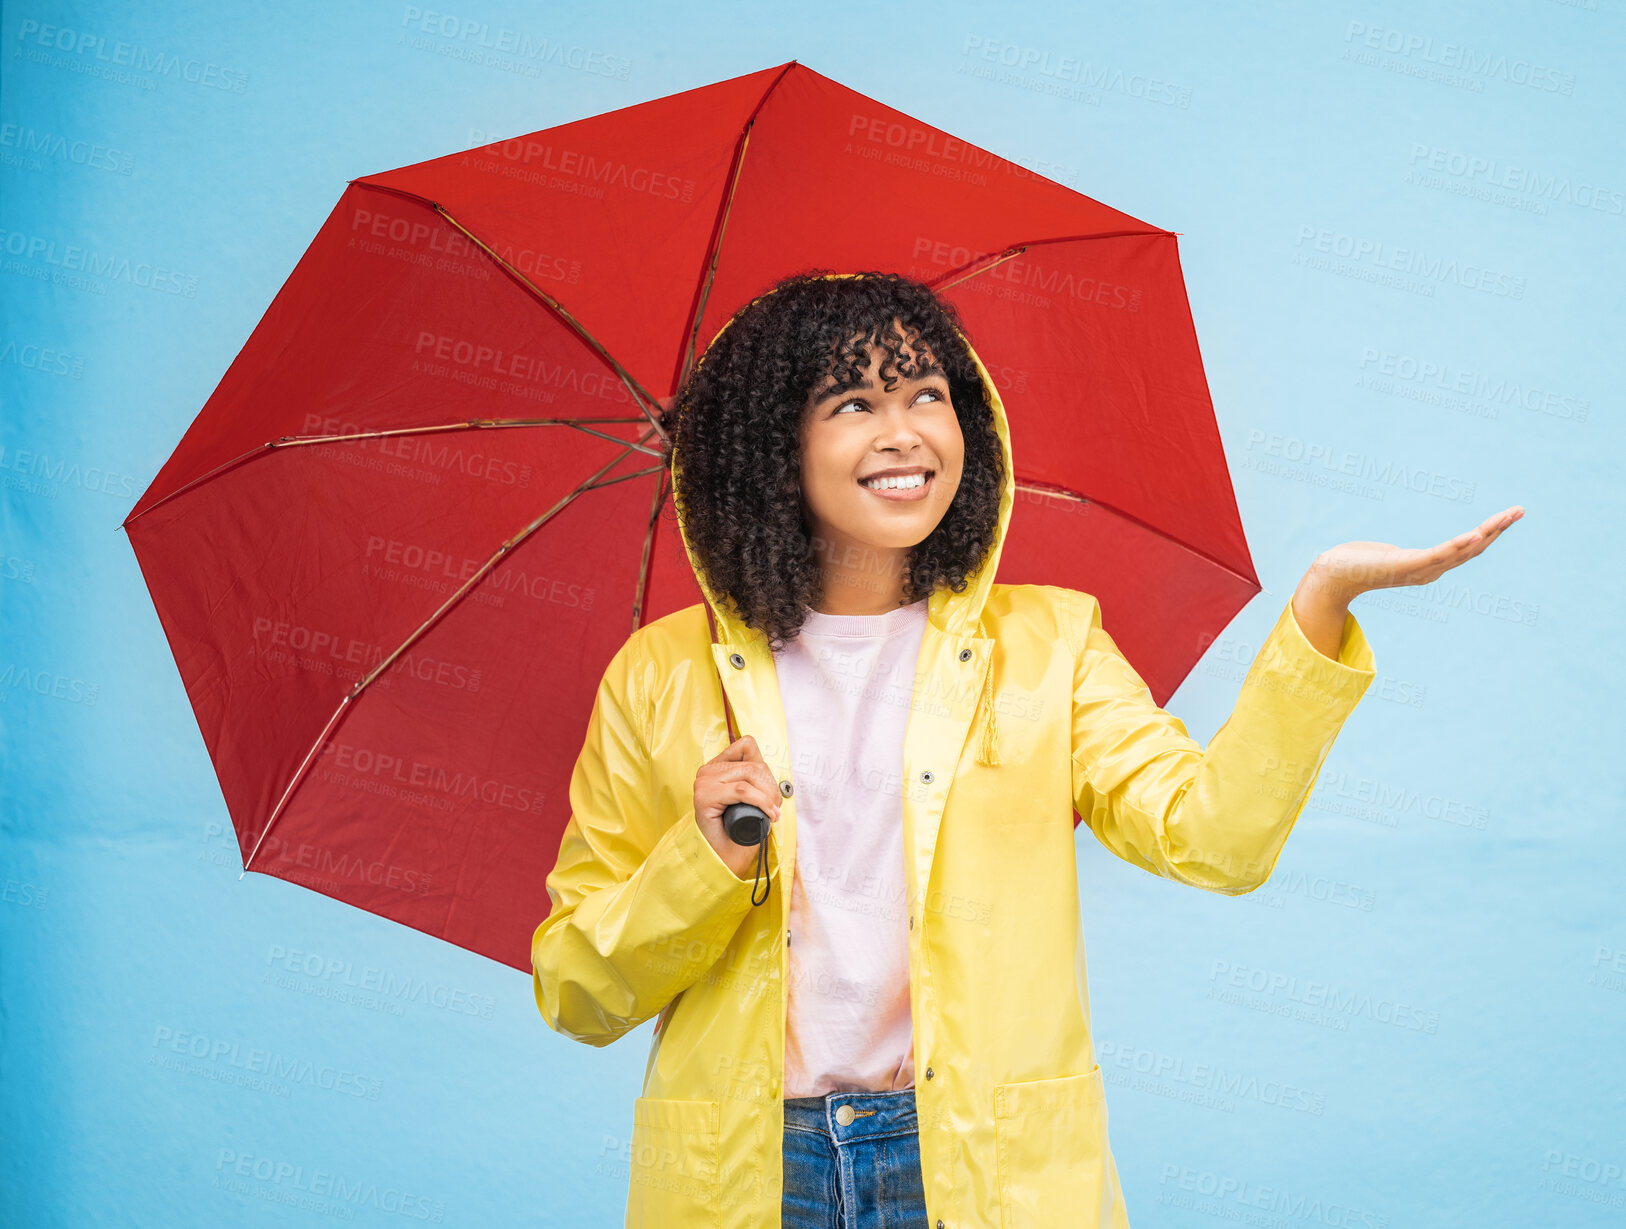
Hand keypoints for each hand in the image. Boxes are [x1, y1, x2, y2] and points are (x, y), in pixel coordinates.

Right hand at [693, 735, 781, 879]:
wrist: (722, 860)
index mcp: (716, 767)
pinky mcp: (705, 796)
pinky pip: (742, 791)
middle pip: (753, 764)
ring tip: (771, 812)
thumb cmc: (736, 832)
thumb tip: (772, 772)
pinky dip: (761, 802)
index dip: (765, 767)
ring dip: (768, 796)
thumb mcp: (749, 798)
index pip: (747, 745)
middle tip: (774, 808)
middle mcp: (707, 771)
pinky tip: (768, 814)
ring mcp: (704, 782)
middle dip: (771, 787)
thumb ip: (755, 779)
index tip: (769, 791)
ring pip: (750, 775)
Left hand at [1304, 505, 1525, 603]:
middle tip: (1520, 510)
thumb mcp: (1386, 557)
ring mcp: (1418, 570)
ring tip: (1508, 516)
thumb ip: (1400, 557)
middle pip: (1472, 548)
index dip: (1489, 533)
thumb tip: (1400, 553)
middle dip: (1497, 529)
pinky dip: (1458, 545)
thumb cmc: (1355, 565)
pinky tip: (1476, 534)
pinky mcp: (1404, 566)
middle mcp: (1429, 571)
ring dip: (1487, 532)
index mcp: (1428, 566)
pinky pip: (1437, 554)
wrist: (1331, 577)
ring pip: (1461, 550)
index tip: (1508, 516)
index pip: (1467, 549)